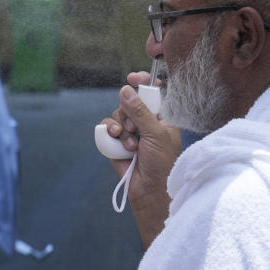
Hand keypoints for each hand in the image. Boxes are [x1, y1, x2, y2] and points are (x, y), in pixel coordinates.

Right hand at [100, 70, 181, 246]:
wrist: (150, 192)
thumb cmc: (163, 164)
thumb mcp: (156, 134)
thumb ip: (140, 112)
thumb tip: (126, 89)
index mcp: (162, 118)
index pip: (153, 93)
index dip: (143, 83)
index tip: (133, 77)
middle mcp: (145, 123)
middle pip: (129, 102)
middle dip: (129, 114)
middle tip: (136, 130)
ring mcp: (130, 133)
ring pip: (116, 114)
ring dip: (121, 128)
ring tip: (129, 144)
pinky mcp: (116, 142)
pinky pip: (106, 128)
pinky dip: (110, 133)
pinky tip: (117, 143)